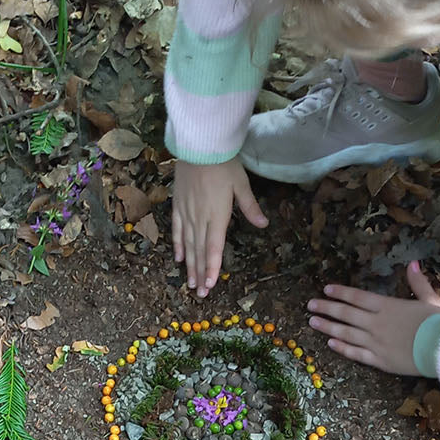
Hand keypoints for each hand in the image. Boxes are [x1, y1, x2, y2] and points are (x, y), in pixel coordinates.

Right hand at [172, 158, 267, 297]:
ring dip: (189, 265)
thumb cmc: (223, 163)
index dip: (211, 267)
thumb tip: (263, 224)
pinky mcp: (178, 205)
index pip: (214, 247)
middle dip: (200, 273)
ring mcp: (187, 212)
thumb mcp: (241, 184)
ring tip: (190, 283)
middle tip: (200, 294)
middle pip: (200, 251)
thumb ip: (250, 206)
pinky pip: (176, 229)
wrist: (199, 145)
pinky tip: (179, 258)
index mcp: (217, 215)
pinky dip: (177, 245)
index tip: (210, 285)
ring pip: (187, 244)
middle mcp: (200, 218)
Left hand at [307, 262, 439, 373]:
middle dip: (327, 308)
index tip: (326, 289)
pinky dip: (342, 349)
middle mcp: (377, 323)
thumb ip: (418, 282)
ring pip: (346, 334)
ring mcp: (376, 343)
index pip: (357, 297)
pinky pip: (356, 354)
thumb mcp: (431, 299)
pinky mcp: (379, 361)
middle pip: (346, 314)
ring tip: (313, 322)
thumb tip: (413, 263)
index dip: (340, 292)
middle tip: (310, 305)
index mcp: (388, 306)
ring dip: (328, 327)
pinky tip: (330, 344)